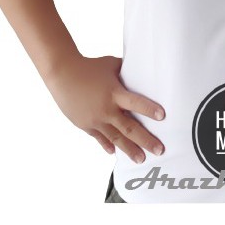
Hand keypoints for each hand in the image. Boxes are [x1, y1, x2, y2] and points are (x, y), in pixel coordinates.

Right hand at [45, 54, 164, 162]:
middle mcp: (106, 109)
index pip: (136, 103)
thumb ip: (126, 72)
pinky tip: (114, 153)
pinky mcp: (85, 124)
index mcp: (114, 93)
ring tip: (141, 159)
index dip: (149, 109)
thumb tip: (141, 71)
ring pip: (116, 138)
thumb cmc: (89, 66)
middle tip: (160, 150)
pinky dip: (107, 145)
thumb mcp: (111, 65)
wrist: (61, 73)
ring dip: (129, 150)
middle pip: (129, 128)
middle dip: (146, 140)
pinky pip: (99, 138)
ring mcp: (95, 119)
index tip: (162, 117)